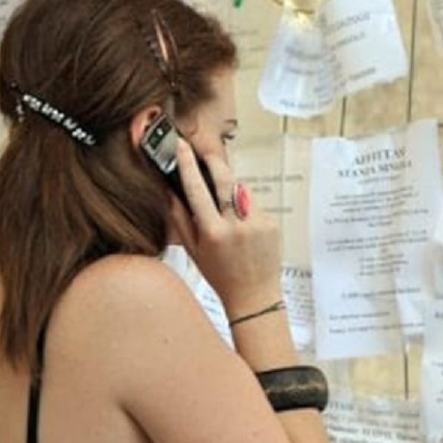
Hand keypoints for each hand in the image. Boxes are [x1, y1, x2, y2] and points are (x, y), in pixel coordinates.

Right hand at [167, 140, 282, 315]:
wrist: (254, 295)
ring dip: (232, 190)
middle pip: (226, 180)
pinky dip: (246, 209)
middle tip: (206, 156)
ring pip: (242, 191)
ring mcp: (258, 223)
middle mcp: (237, 226)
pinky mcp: (272, 223)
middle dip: (215, 163)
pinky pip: (255, 205)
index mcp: (213, 232)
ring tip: (226, 209)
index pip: (197, 190)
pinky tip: (244, 228)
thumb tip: (169, 192)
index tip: (183, 147)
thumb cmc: (221, 276)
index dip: (188, 165)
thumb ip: (181, 220)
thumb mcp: (194, 251)